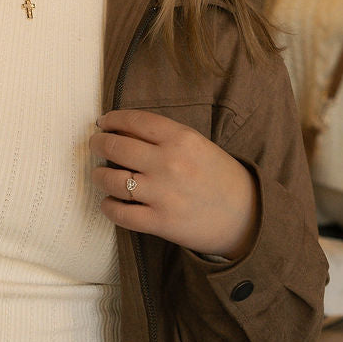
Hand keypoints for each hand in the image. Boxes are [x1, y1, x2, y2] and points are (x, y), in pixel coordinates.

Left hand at [92, 109, 259, 259]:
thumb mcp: (198, 146)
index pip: (135, 120)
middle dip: (99, 143)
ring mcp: (163, 194)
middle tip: (95, 144)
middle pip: (117, 147)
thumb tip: (122, 130)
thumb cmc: (220, 177)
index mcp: (182, 139)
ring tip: (99, 174)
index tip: (104, 122)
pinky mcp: (160, 222)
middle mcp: (169, 163)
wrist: (246, 216)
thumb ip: (165, 138)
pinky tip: (109, 202)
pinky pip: (120, 213)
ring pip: (112, 180)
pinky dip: (108, 206)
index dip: (113, 119)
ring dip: (99, 175)